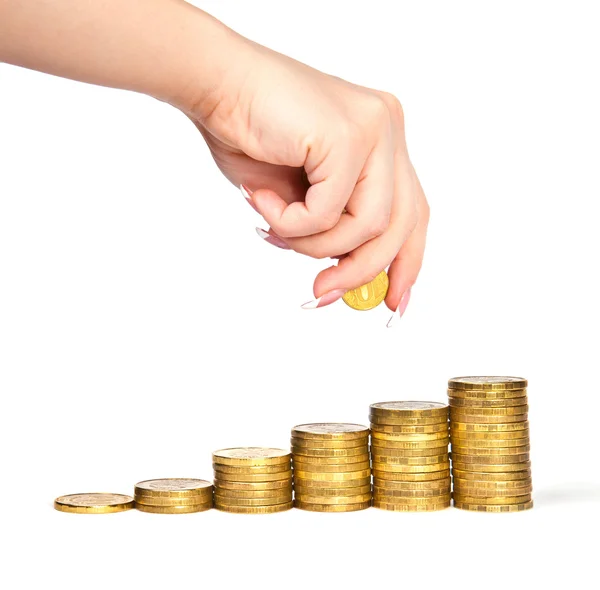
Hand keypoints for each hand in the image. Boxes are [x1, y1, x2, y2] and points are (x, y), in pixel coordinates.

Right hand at [184, 39, 428, 319]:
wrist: (213, 84)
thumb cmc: (249, 136)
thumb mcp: (302, 197)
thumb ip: (331, 228)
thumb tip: (343, 276)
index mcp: (381, 143)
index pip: (413, 212)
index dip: (405, 262)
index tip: (392, 301)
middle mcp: (387, 130)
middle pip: (402, 224)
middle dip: (360, 271)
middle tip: (322, 295)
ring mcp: (374, 129)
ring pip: (369, 226)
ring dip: (313, 245)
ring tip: (275, 228)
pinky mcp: (349, 134)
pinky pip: (329, 212)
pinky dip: (292, 223)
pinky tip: (264, 201)